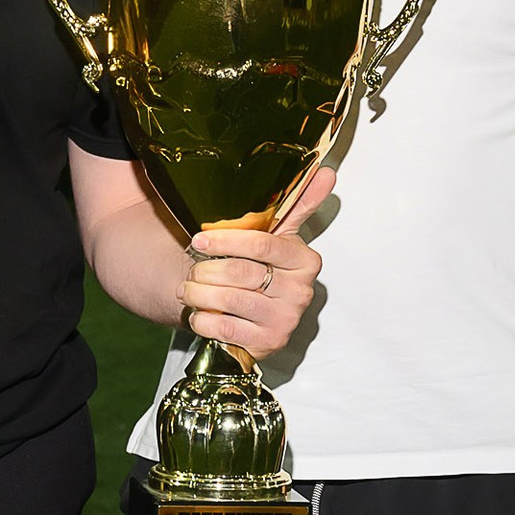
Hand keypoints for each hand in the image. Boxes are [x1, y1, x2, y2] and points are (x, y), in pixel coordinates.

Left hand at [182, 165, 331, 358]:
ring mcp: (286, 320)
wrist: (253, 314)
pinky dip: (204, 320)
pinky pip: (226, 329)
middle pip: (242, 272)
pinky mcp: (269, 343)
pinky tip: (199, 313)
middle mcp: (300, 291)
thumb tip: (326, 171)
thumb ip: (300, 202)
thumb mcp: (279, 234)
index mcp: (304, 260)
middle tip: (191, 268)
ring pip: (230, 299)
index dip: (226, 240)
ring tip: (188, 289)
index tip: (199, 238)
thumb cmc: (261, 267)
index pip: (262, 244)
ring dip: (199, 293)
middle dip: (206, 269)